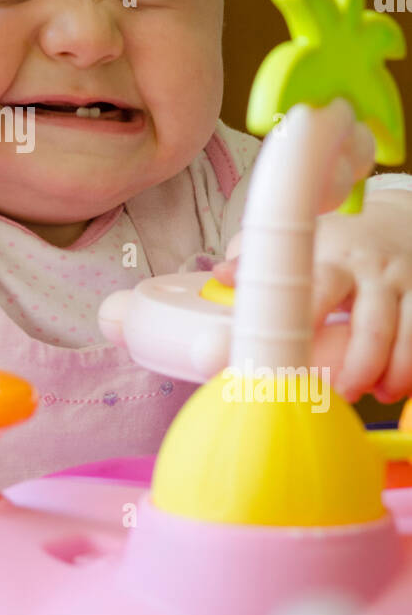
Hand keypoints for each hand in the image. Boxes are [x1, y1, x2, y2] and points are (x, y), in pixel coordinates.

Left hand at [214, 192, 411, 401]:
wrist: (396, 220)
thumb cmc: (336, 241)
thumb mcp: (299, 239)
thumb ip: (258, 257)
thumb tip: (222, 275)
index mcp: (334, 259)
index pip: (322, 287)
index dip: (309, 316)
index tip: (291, 348)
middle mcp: (374, 272)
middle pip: (374, 323)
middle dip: (360, 364)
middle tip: (343, 392)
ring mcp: (406, 285)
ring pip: (409, 332)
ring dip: (396, 371)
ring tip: (379, 394)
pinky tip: (401, 386)